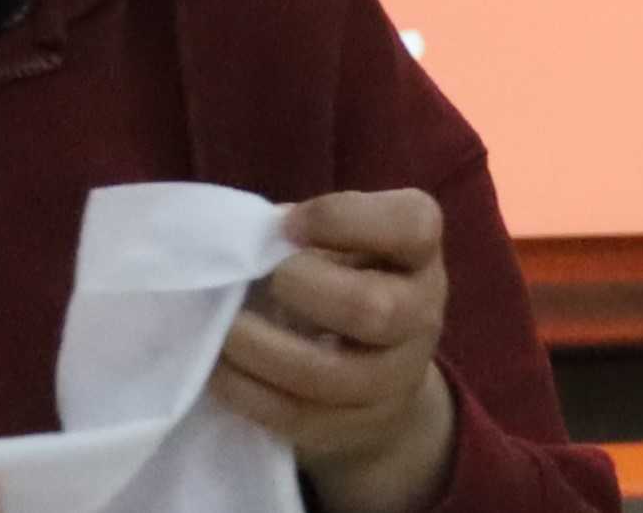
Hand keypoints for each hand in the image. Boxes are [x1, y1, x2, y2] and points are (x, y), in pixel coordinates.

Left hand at [213, 192, 457, 512]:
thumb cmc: (343, 282)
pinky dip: (248, 392)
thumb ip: (303, 235)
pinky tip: (220, 372)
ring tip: (226, 333)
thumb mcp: (343, 245)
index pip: (412, 225)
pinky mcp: (355, 424)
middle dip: (305, 292)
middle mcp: (421, 313)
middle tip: (266, 282)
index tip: (288, 226)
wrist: (379, 371)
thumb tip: (242, 241)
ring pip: (331, 374)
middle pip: (377, 310)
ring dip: (263, 351)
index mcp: (418, 254)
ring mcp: (395, 376)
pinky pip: (297, 415)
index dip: (344, 219)